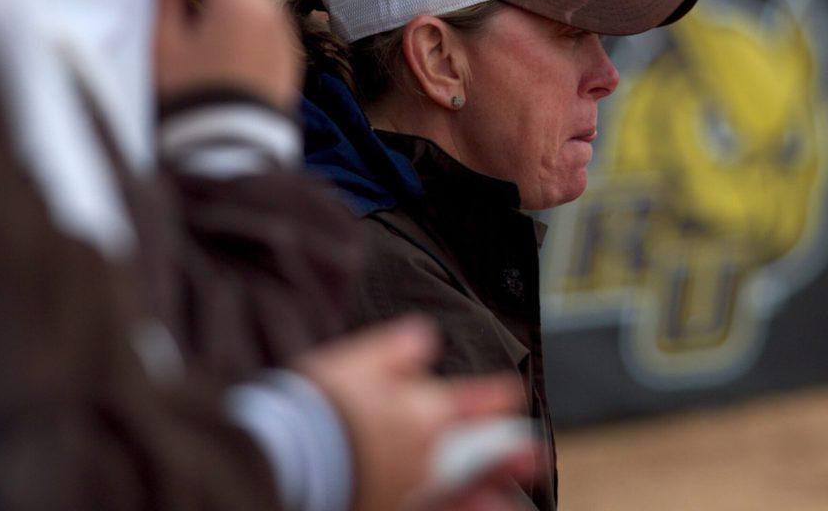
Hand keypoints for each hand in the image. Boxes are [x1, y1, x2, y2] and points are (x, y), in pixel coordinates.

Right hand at [154, 0, 301, 108]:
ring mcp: (285, 36)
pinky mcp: (288, 58)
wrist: (230, 154)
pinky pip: (262, 22)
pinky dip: (238, 18)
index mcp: (242, 2)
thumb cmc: (191, 99)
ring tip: (186, 15)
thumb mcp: (164, 44)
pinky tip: (212, 39)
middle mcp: (273, 12)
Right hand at [297, 317, 538, 510]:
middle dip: (509, 455)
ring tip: (511, 503)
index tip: (512, 393)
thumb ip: (399, 348)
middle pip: (477, 454)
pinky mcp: (391, 506)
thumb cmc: (323, 400)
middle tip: (537, 457)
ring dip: (489, 495)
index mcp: (422, 410)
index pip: (471, 399)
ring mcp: (410, 487)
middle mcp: (425, 453)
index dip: (494, 396)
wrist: (290, 450)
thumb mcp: (360, 359)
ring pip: (460, 493)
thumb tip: (425, 334)